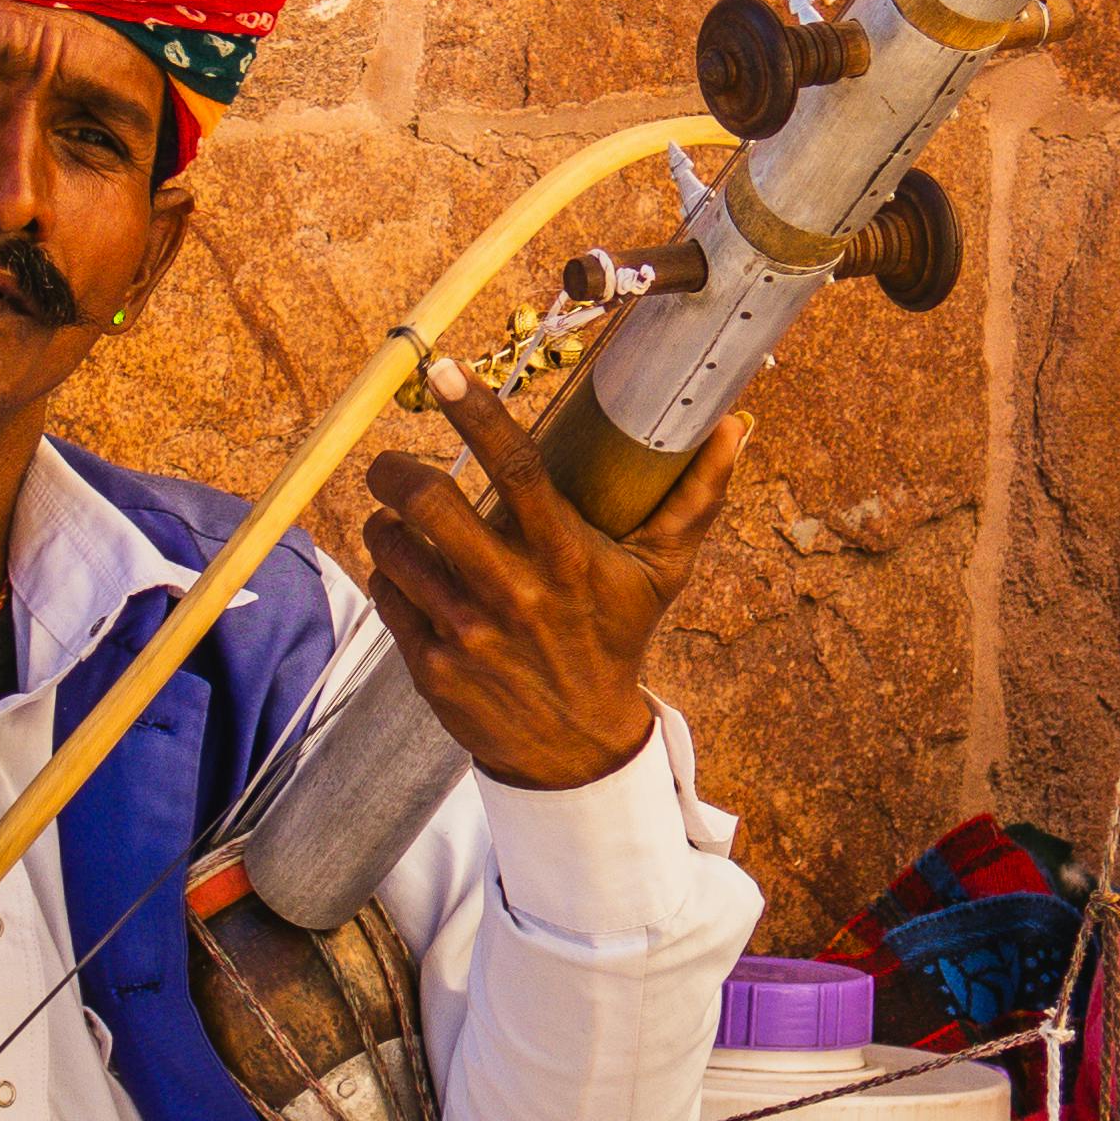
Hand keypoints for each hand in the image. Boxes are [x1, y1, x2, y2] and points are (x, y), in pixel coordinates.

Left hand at [358, 371, 745, 791]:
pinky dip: (388, 573)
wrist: (579, 750)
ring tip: (395, 520)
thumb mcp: (662, 573)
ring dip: (385, 524)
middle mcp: (513, 590)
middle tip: (391, 465)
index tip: (442, 370)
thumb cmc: (617, 641)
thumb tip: (734, 425)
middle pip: (430, 501)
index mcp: (567, 556)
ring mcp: (467, 632)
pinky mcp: (432, 667)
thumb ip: (695, 497)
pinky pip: (387, 595)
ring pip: (395, 548)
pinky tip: (407, 571)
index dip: (474, 412)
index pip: (514, 466)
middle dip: (395, 470)